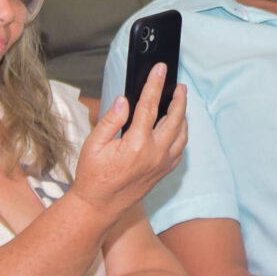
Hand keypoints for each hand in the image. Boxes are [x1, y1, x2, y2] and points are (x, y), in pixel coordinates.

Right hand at [68, 65, 187, 224]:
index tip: (160, 68)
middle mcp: (155, 154)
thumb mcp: (94, 144)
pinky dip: (181, 136)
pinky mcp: (162, 173)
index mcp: (137, 144)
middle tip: (179, 86)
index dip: (154, 84)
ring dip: (183, 117)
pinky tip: (177, 128)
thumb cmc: (93, 176)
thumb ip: (111, 120)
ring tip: (180, 103)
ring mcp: (161, 165)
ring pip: (182, 135)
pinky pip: (179, 150)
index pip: (149, 106)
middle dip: (179, 99)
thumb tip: (125, 100)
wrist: (99, 207)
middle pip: (174, 119)